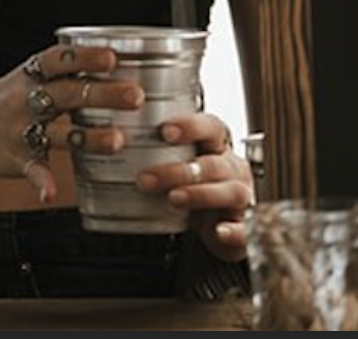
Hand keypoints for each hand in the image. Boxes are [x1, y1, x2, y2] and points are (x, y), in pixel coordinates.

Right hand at [0, 43, 143, 202]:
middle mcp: (28, 99)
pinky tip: (51, 193)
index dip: (85, 57)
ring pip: (58, 133)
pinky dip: (41, 183)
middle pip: (68, 94)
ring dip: (88, 137)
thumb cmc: (6, 97)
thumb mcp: (30, 76)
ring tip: (117, 141)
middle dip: (103, 95)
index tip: (112, 58)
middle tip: (135, 96)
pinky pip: (31, 170)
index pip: (60, 60)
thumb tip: (117, 64)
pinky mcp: (16, 158)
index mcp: (33, 74)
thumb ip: (66, 73)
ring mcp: (22, 130)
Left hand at [135, 113, 253, 260]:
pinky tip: (219, 232)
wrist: (222, 226)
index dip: (190, 126)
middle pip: (213, 162)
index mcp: (217, 146)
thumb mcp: (180, 165)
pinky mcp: (245, 228)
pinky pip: (245, 228)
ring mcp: (242, 197)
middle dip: (179, 170)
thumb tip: (112, 142)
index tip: (165, 130)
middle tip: (147, 178)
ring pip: (230, 191)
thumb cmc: (197, 187)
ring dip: (201, 194)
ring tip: (174, 199)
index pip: (209, 127)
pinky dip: (234, 231)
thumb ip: (157, 154)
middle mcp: (232, 168)